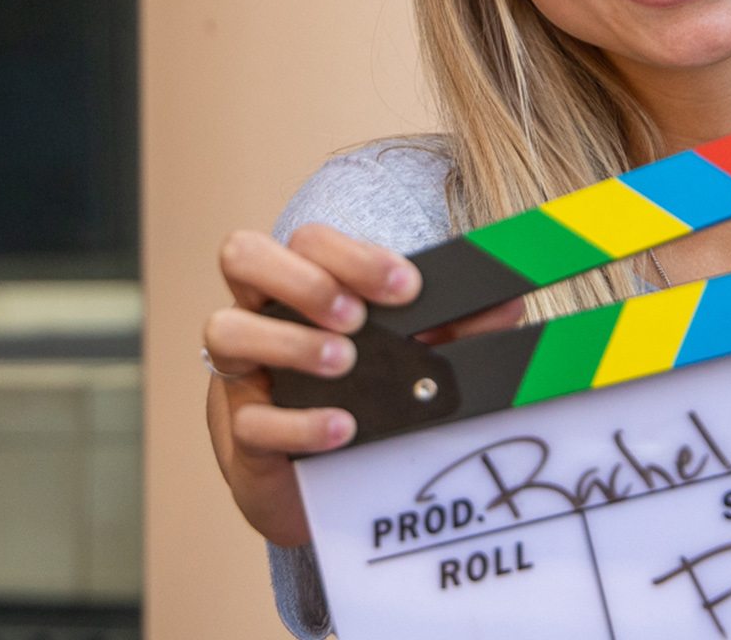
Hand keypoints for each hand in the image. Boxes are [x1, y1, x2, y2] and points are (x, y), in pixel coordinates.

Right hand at [203, 223, 523, 545]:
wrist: (327, 489)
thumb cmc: (366, 404)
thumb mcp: (413, 363)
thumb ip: (455, 332)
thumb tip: (508, 307)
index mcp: (302, 288)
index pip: (307, 242)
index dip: (352, 255)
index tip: (405, 288)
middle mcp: (261, 319)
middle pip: (241, 255)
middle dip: (301, 280)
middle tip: (354, 317)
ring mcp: (242, 375)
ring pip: (222, 329)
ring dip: (289, 340)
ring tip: (342, 363)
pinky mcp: (242, 437)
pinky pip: (249, 420)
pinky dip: (298, 423)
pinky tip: (342, 428)